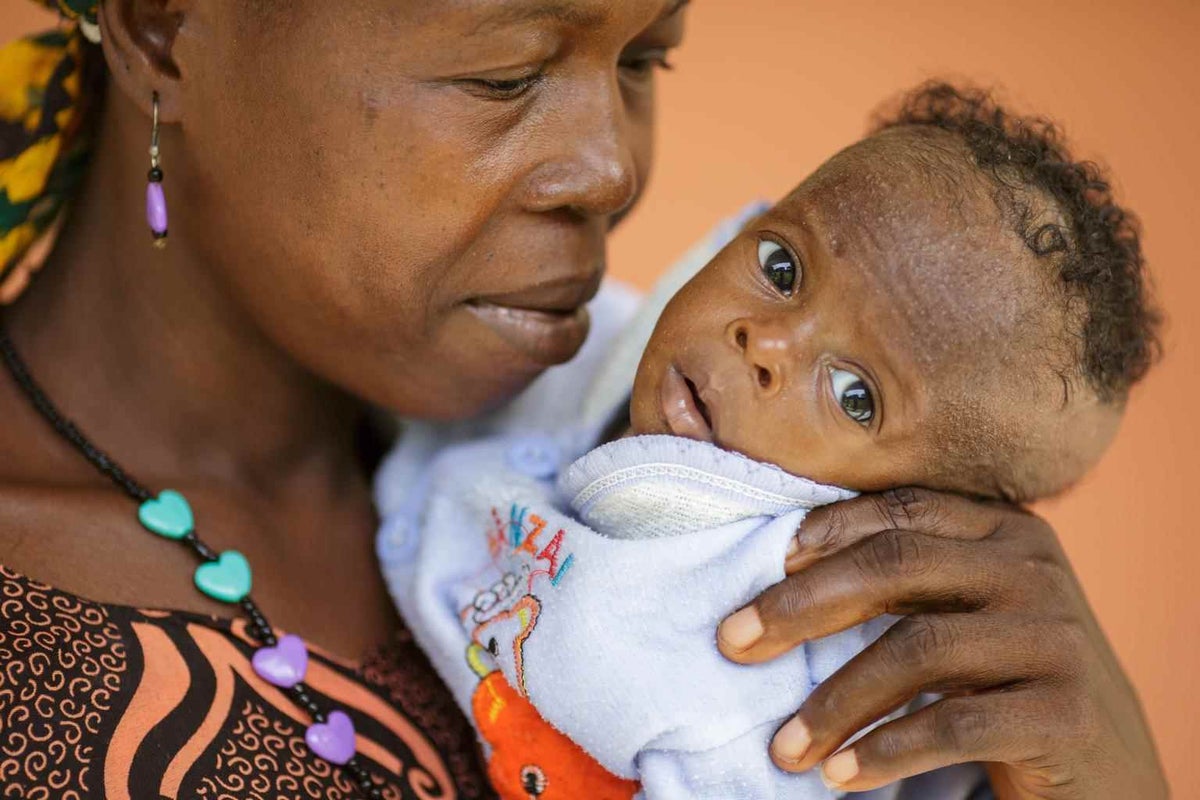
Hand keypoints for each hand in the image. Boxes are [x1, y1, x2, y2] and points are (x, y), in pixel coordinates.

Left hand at [717, 488, 1168, 798]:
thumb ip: (911, 578)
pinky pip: (954, 725)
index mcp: (1008, 530)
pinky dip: (886, 751)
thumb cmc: (1012, 680)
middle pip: (895, 567)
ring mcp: (1056, 638)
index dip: (826, 532)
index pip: (901, 511)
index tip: (765, 564)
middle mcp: (1034, 570)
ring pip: (917, 649)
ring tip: (783, 748)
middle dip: (800, 606)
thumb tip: (784, 568)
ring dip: (834, 702)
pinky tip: (840, 776)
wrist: (1110, 767)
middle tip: (731, 641)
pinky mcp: (1065, 711)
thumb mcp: (969, 611)